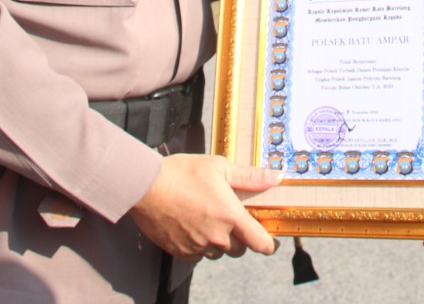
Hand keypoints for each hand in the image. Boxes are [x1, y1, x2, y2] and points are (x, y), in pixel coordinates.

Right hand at [129, 155, 281, 260]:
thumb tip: (277, 177)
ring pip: (218, 253)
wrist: (145, 186)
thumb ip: (251, 177)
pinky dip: (199, 246)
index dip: (268, 244)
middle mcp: (217, 237)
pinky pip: (198, 256)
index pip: (260, 243)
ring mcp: (198, 247)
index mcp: (231, 216)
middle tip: (228, 217)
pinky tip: (192, 226)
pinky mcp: (181, 252)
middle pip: (240, 249)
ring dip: (218, 242)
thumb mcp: (220, 167)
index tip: (269, 240)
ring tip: (206, 218)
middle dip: (239, 236)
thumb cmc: (182, 172)